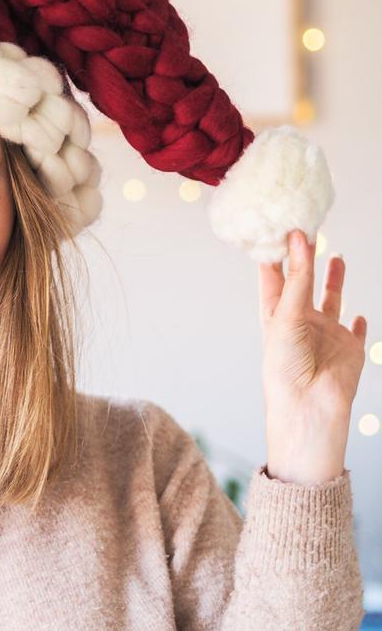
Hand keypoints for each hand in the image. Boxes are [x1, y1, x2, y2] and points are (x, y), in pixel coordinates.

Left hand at [257, 229, 367, 483]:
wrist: (308, 408)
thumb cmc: (285, 366)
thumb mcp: (287, 315)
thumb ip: (297, 278)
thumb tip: (299, 238)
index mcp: (276, 313)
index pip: (273, 275)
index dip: (275, 252)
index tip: (276, 224)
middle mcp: (300, 321)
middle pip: (302, 282)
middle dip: (304, 257)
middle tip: (306, 228)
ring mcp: (326, 334)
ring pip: (330, 299)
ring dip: (333, 280)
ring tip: (333, 255)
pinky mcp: (350, 348)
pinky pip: (356, 333)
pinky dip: (359, 324)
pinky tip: (359, 315)